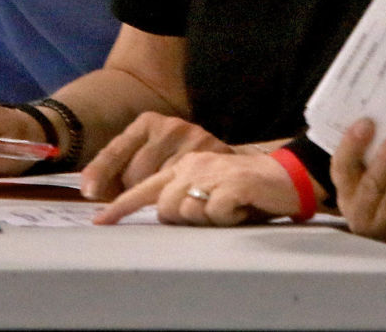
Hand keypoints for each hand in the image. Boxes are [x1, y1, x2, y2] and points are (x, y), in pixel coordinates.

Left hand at [79, 112, 229, 200]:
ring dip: (163, 204)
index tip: (89, 192)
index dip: (101, 173)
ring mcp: (195, 138)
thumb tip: (89, 189)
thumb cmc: (184, 168)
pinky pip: (185, 194)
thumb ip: (119, 171)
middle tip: (156, 197)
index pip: (117, 150)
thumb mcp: (150, 159)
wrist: (239, 168)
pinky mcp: (215, 156)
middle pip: (134, 174)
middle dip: (136, 195)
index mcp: (150, 123)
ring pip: (159, 187)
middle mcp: (171, 126)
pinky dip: (186, 206)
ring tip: (180, 199)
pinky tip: (196, 201)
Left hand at [94, 151, 296, 226]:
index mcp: (184, 165)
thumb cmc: (244, 190)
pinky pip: (215, 216)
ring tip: (229, 209)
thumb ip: (183, 198)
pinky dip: (228, 219)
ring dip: (208, 220)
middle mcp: (192, 165)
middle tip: (214, 213)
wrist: (285, 177)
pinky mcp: (230, 184)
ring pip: (187, 213)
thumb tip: (163, 215)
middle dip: (186, 219)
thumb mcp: (208, 190)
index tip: (100, 222)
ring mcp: (211, 173)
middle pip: (166, 209)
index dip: (121, 206)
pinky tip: (241, 209)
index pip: (145, 188)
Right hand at [333, 118, 385, 244]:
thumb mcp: (364, 172)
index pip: (343, 166)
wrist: (385, 226)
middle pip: (370, 184)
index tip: (367, 122)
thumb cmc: (376, 185)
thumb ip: (369, 152)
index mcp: (345, 188)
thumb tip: (385, 115)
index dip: (352, 145)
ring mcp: (380, 226)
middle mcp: (358, 209)